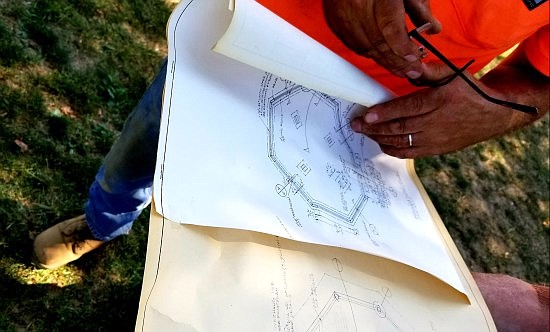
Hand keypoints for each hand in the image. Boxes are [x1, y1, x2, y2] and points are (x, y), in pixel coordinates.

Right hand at [322, 0, 440, 78]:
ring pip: (364, 47)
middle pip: (378, 43)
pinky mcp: (335, 21)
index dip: (403, 49)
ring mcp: (343, 16)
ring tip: (400, 69)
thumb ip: (418, 6)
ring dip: (383, 61)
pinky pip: (353, 44)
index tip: (415, 60)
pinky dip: (368, 53)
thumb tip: (433, 29)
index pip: (391, 29)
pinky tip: (380, 57)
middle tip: (412, 72)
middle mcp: (357, 6)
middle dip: (397, 62)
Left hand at [350, 72, 521, 158]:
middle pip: (399, 128)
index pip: (407, 108)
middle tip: (355, 125)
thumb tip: (409, 66)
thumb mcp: (453, 74)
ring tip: (364, 132)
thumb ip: (429, 72)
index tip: (366, 115)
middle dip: (374, 128)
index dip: (385, 113)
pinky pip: (410, 153)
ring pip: (402, 143)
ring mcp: (436, 140)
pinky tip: (380, 142)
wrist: (493, 115)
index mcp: (440, 101)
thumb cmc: (469, 91)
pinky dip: (392, 149)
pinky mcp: (436, 150)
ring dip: (379, 138)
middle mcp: (436, 123)